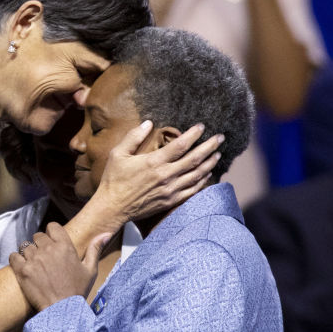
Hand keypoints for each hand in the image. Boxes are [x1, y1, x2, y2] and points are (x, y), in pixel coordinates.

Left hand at [9, 222, 107, 310]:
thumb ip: (95, 249)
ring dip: (29, 254)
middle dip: (40, 245)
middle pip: (38, 236)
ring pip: (26, 246)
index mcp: (65, 246)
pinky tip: (23, 268)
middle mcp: (49, 250)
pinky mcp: (23, 270)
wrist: (63, 312)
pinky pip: (14, 256)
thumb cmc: (78, 292)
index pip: (52, 227)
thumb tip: (106, 234)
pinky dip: (16, 260)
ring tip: (35, 266)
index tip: (52, 242)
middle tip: (44, 259)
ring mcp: (34, 259)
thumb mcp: (90, 270)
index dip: (51, 233)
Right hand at [91, 121, 222, 225]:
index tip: (202, 127)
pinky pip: (192, 190)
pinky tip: (207, 174)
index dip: (193, 135)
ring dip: (209, 163)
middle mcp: (166, 175)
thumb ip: (134, 137)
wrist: (112, 208)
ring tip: (218, 154)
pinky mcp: (170, 200)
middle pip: (194, 159)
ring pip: (196, 175)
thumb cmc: (113, 180)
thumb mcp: (118, 154)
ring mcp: (170, 190)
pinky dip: (202, 181)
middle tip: (220, 138)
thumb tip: (148, 123)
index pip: (180, 145)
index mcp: (154, 162)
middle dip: (209, 147)